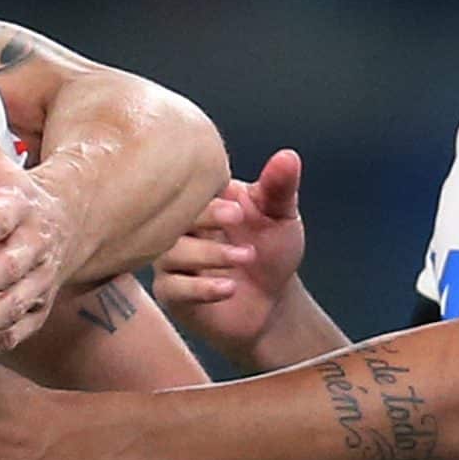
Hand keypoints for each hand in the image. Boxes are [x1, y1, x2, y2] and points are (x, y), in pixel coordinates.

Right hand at [153, 149, 305, 365]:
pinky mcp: (171, 293)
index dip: (211, 193)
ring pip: (170, 252)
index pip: (191, 185)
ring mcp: (173, 259)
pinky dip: (200, 288)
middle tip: (237, 219)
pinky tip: (229, 287)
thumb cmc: (272, 252)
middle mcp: (181, 226)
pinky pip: (172, 287)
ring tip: (246, 257)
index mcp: (203, 200)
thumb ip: (280, 188)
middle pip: (174, 215)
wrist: (272, 303)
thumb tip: (288, 156)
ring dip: (209, 253)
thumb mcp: (281, 216)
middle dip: (205, 216)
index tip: (237, 205)